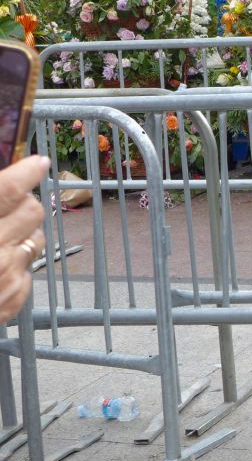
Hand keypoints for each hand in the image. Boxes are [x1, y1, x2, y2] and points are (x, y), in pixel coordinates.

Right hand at [0, 156, 50, 324]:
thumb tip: (5, 188)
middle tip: (7, 207)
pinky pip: (29, 268)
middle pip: (32, 210)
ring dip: (23, 233)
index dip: (26, 172)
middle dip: (24, 204)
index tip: (38, 163)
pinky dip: (15, 265)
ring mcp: (6, 274)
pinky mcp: (14, 297)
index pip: (7, 190)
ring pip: (37, 238)